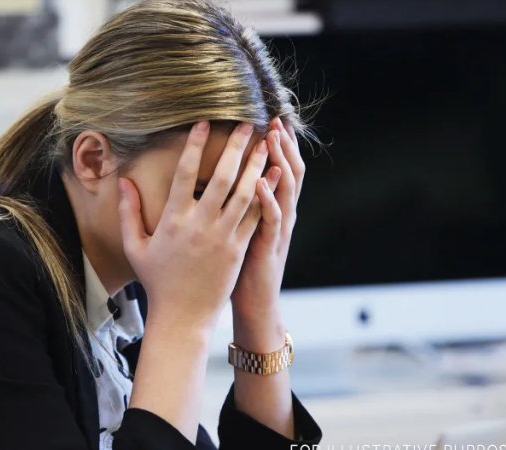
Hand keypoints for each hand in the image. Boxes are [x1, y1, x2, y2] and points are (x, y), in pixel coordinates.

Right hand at [118, 121, 268, 331]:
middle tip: (247, 123)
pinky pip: (255, 216)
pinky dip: (267, 193)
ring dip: (257, 165)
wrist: (182, 315)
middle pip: (222, 177)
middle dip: (236, 147)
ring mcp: (222, 237)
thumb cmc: (157, 280)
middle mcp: (199, 225)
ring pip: (244, 193)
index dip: (195, 146)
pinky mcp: (238, 249)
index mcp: (173, 220)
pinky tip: (275, 175)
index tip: (204, 123)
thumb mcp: (135, 246)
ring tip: (266, 143)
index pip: (185, 174)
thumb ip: (128, 212)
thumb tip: (123, 182)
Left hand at [229, 117, 305, 342]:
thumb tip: (217, 176)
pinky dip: (269, 199)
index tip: (267, 118)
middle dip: (283, 145)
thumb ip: (237, 202)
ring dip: (279, 162)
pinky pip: (273, 219)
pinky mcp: (269, 246)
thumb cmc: (240, 265)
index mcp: (271, 208)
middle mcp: (280, 214)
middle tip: (275, 119)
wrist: (254, 304)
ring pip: (285, 189)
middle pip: (288, 171)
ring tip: (272, 139)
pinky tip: (261, 182)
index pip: (277, 167)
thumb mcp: (241, 228)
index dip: (277, 144)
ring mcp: (277, 229)